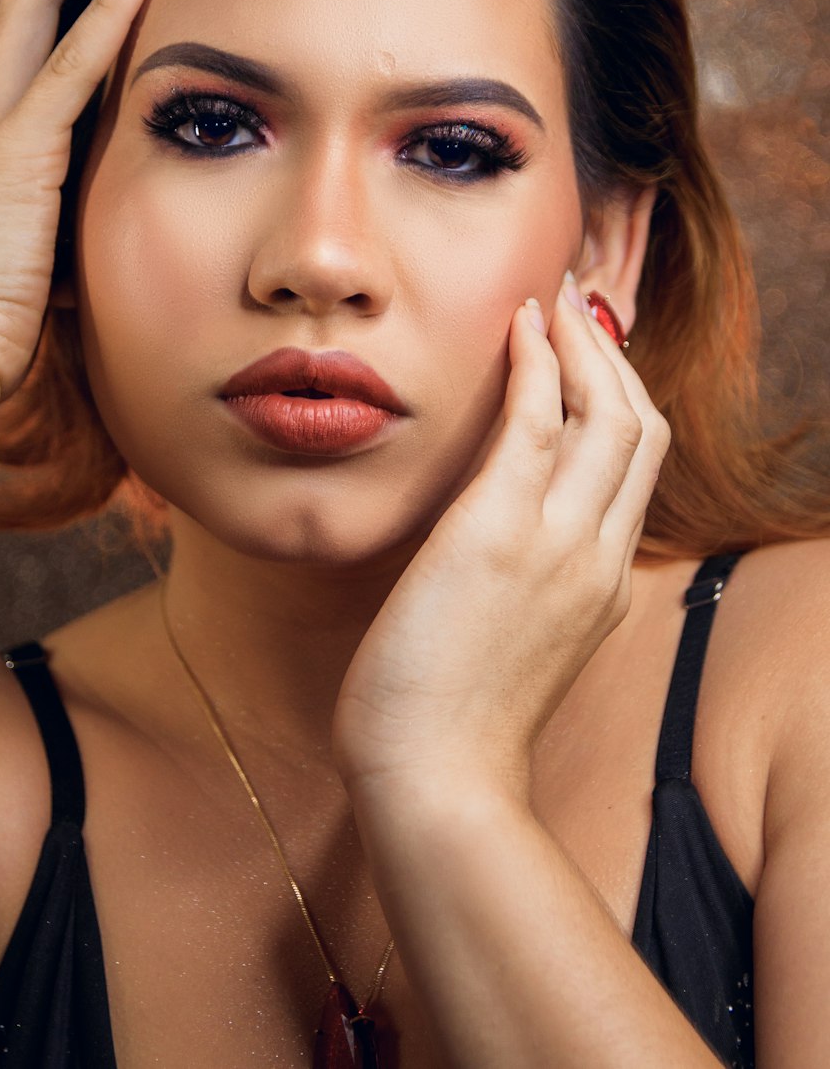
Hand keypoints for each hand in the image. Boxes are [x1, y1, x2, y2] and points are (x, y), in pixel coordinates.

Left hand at [332, 271, 670, 800]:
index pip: (634, 468)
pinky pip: (536, 420)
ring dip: (582, 343)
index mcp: (602, 582)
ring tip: (552, 299)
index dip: (620, 399)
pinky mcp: (499, 531)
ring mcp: (558, 542)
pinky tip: (519, 326)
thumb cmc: (451, 719)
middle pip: (640, 428)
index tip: (590, 357)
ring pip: (607, 414)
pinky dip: (535, 364)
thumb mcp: (512, 641)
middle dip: (613, 357)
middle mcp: (598, 555)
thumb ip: (523, 579)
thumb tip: (495, 525)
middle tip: (577, 306)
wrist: (435, 777)